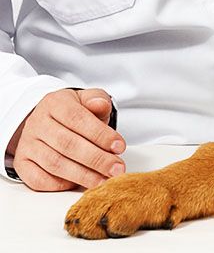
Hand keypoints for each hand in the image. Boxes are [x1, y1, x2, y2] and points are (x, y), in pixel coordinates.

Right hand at [7, 88, 125, 191]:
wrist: (50, 122)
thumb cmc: (75, 113)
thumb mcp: (88, 100)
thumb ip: (98, 100)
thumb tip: (101, 104)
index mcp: (54, 103)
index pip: (77, 118)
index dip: (100, 135)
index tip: (120, 147)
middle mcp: (37, 123)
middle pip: (67, 144)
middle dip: (96, 159)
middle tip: (117, 169)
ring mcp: (27, 145)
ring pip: (55, 163)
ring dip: (83, 175)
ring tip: (104, 180)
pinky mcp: (22, 164)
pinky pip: (38, 179)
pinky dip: (60, 185)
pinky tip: (79, 184)